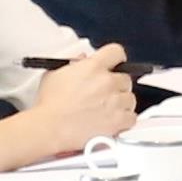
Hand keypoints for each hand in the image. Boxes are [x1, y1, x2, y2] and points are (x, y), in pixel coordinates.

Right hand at [0, 44, 135, 175]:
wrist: (49, 128)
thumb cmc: (49, 105)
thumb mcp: (54, 75)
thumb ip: (72, 64)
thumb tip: (81, 59)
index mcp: (93, 67)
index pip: (116, 52)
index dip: (116, 58)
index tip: (115, 64)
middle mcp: (107, 82)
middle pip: (125, 78)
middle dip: (116, 85)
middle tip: (105, 93)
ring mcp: (115, 101)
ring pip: (130, 98)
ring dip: (121, 103)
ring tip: (106, 109)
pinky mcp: (118, 120)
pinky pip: (132, 117)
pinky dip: (125, 120)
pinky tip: (113, 121)